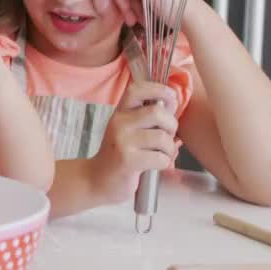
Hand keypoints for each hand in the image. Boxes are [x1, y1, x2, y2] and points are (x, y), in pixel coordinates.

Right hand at [86, 81, 179, 203]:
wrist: (95, 181)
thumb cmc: (116, 157)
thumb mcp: (127, 133)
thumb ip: (147, 122)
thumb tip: (175, 116)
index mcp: (120, 113)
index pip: (138, 89)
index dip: (160, 89)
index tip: (170, 101)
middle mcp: (119, 123)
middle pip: (157, 112)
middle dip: (171, 125)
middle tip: (167, 136)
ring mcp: (122, 141)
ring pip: (162, 137)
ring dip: (169, 148)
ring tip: (162, 154)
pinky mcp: (128, 161)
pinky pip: (160, 157)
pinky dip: (164, 163)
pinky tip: (156, 166)